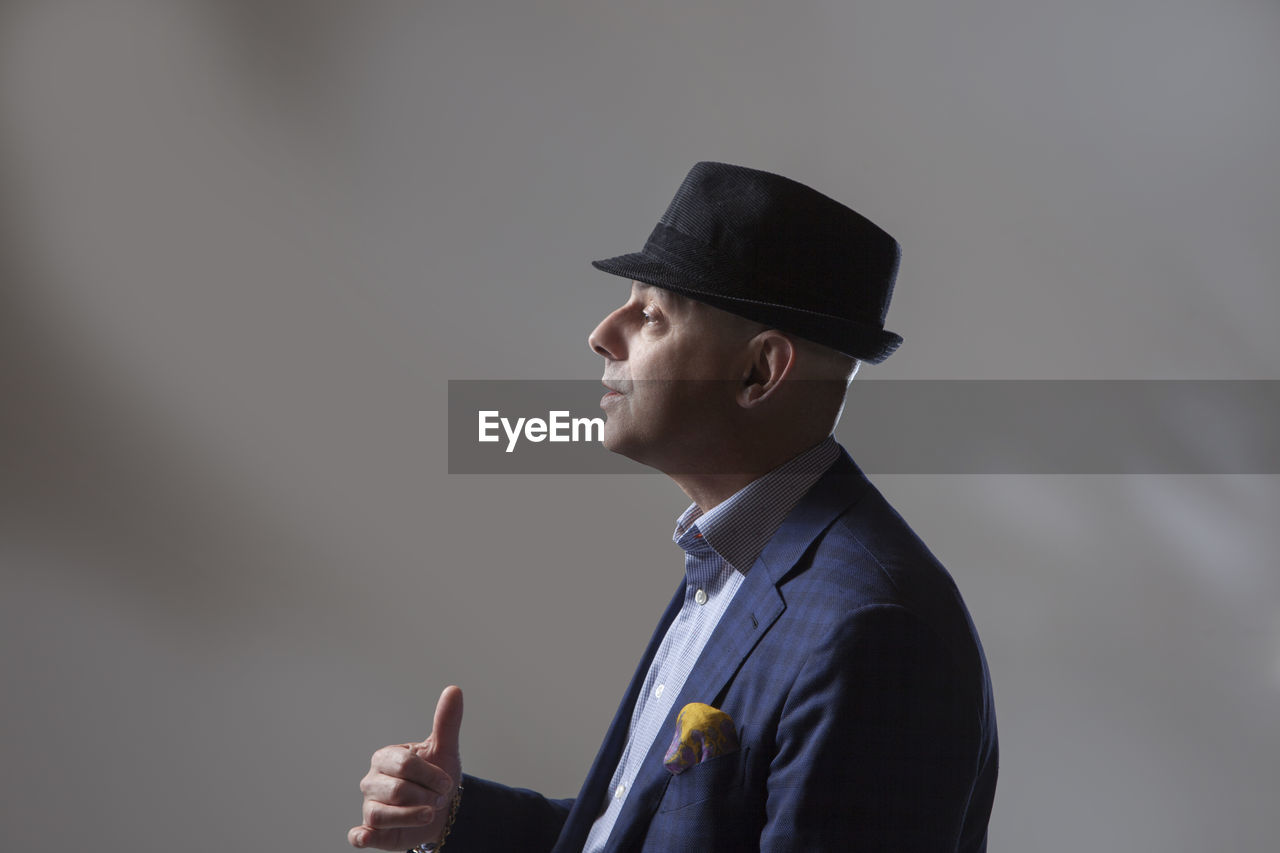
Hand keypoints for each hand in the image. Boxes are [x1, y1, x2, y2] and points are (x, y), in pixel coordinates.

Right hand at [348, 686, 463, 849]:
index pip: (406, 764)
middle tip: (437, 799)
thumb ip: (446, 722)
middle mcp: (371, 780)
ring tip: (428, 813)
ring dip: (414, 817)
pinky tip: (365, 836)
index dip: (432, 776)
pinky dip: (361, 837)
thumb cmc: (437, 776)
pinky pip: (359, 835)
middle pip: (398, 790)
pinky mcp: (371, 831)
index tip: (446, 783)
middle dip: (426, 797)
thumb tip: (454, 689)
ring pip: (385, 814)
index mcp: (386, 757)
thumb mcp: (444, 749)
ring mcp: (369, 806)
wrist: (442, 809)